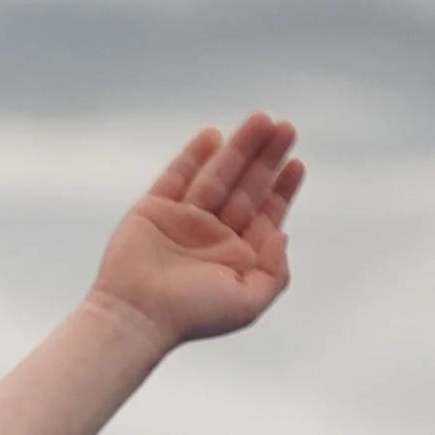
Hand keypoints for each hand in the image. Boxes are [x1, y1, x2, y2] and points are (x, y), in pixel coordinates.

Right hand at [89, 113, 303, 347]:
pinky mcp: (154, 209)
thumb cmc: (191, 315)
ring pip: (218, 174)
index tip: (297, 163)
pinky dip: (194, 155)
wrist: (137, 314)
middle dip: (267, 158)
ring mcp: (183, 221)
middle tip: (286, 128)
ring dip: (240, 147)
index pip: (265, 215)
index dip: (282, 189)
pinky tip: (214, 135)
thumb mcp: (247, 304)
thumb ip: (274, 274)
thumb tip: (283, 234)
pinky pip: (177, 175)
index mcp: (235, 258)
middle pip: (246, 188)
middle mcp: (212, 237)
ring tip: (263, 120)